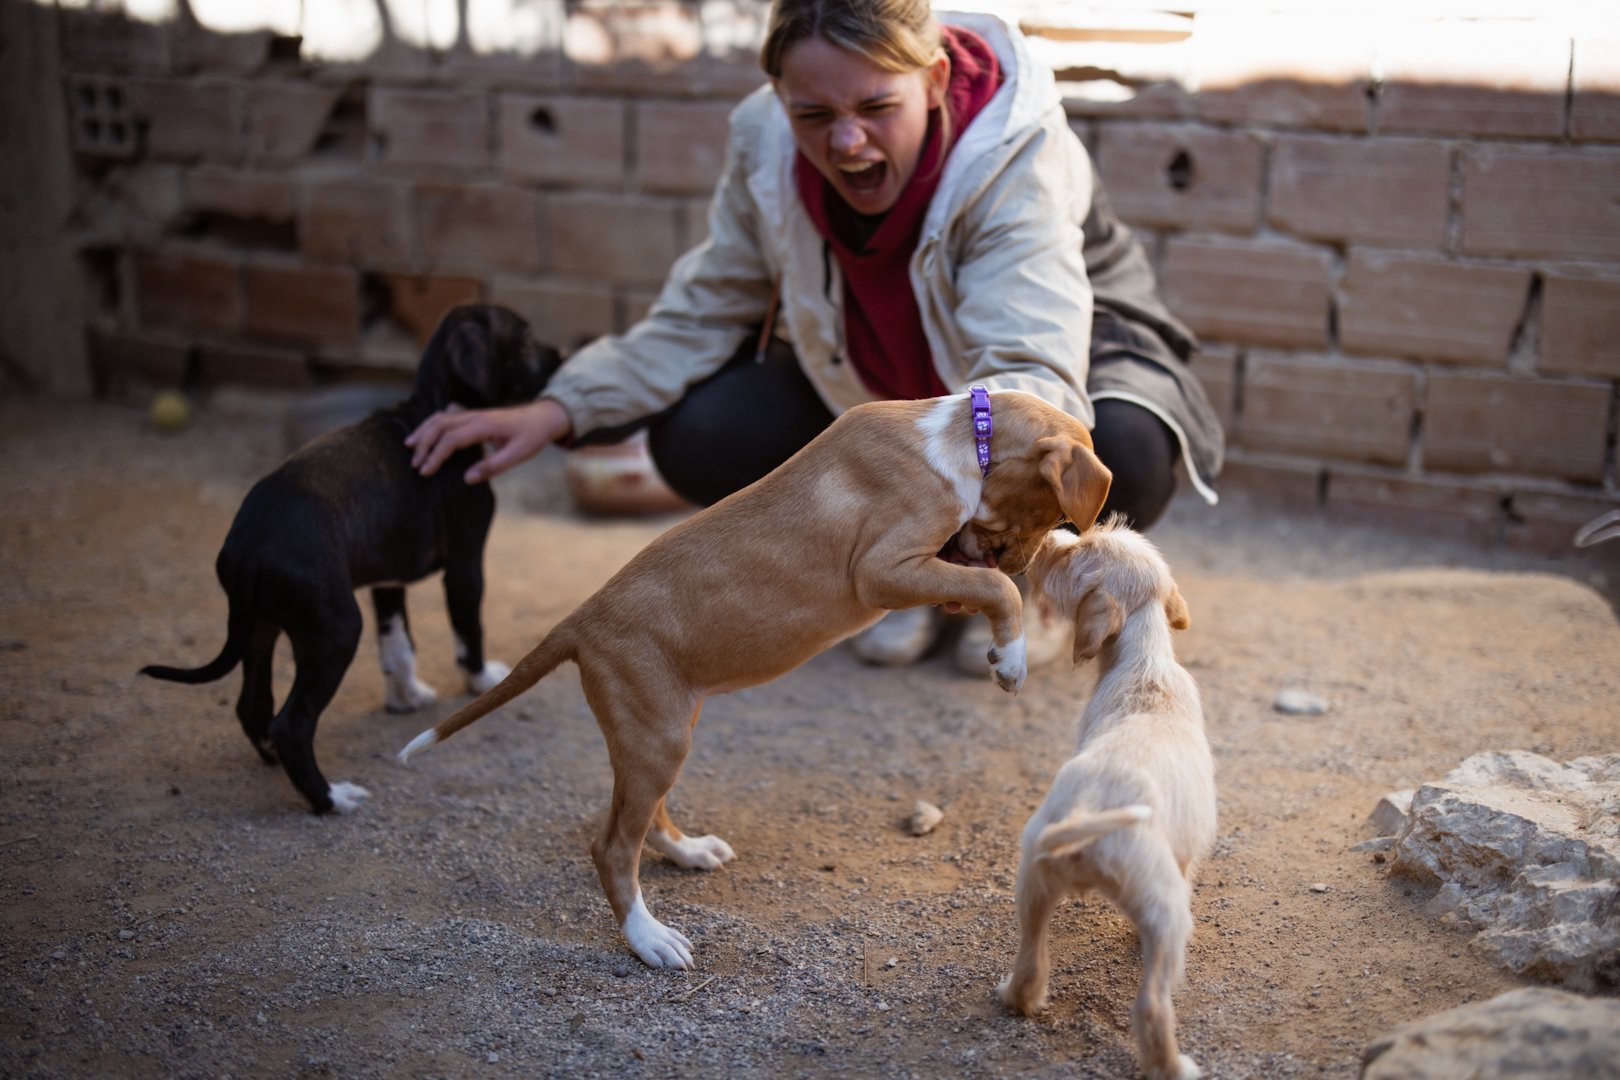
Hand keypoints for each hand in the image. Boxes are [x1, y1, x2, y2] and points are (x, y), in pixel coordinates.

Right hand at [406, 398, 571, 483]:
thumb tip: (467, 479)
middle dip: (423, 444)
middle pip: (439, 425)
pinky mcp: (473, 415)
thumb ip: (492, 467)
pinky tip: (425, 432)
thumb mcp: (518, 455)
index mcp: (483, 426)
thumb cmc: (532, 436)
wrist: (544, 417)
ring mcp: (473, 413)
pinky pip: (447, 415)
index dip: (435, 455)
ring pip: (440, 417)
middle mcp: (474, 416)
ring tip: (409, 446)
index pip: (450, 439)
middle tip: (414, 464)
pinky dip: (432, 423)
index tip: (425, 472)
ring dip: (423, 431)